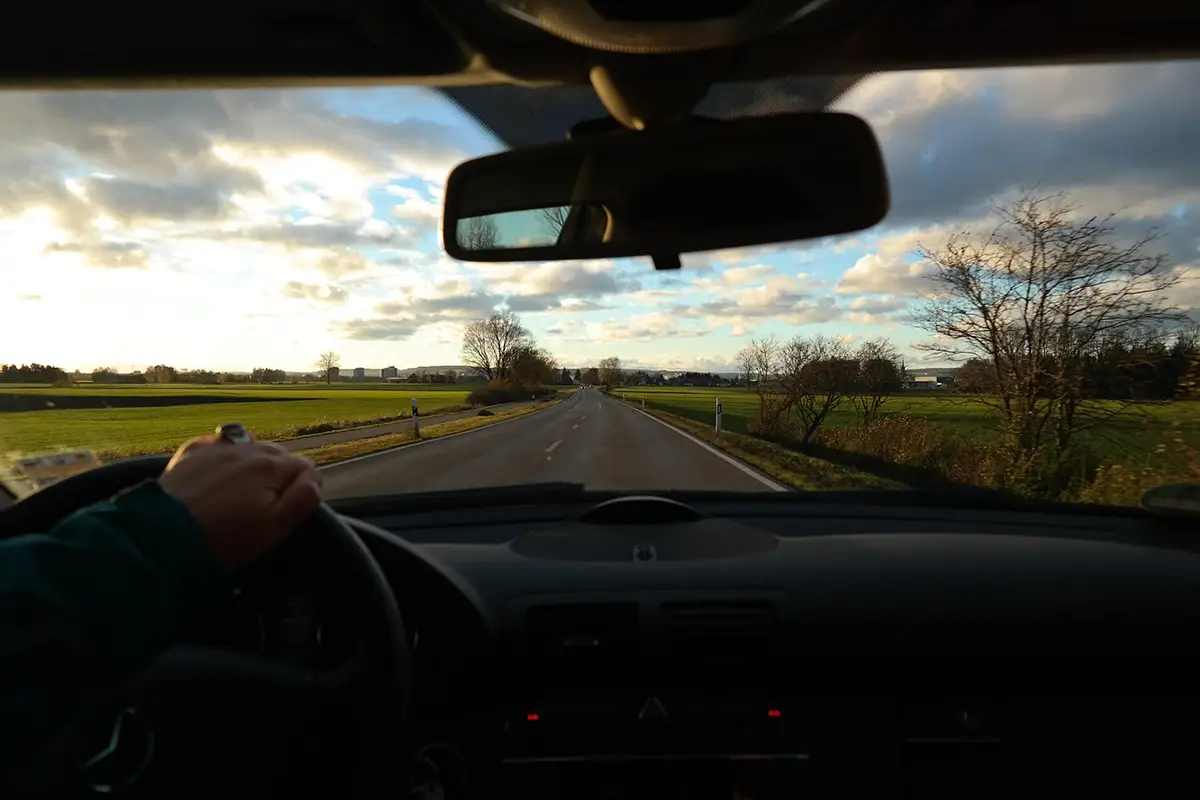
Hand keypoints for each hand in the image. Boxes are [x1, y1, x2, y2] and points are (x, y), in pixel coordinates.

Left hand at [158, 436, 323, 567]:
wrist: (166, 535)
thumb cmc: (227, 538)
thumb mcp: (275, 527)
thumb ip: (303, 499)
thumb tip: (315, 478)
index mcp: (272, 466)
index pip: (305, 466)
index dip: (305, 486)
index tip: (293, 507)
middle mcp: (248, 449)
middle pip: (279, 454)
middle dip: (281, 473)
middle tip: (268, 503)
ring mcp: (218, 448)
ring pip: (251, 446)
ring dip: (254, 462)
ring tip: (245, 489)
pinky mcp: (192, 452)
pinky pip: (219, 442)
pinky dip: (225, 453)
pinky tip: (221, 470)